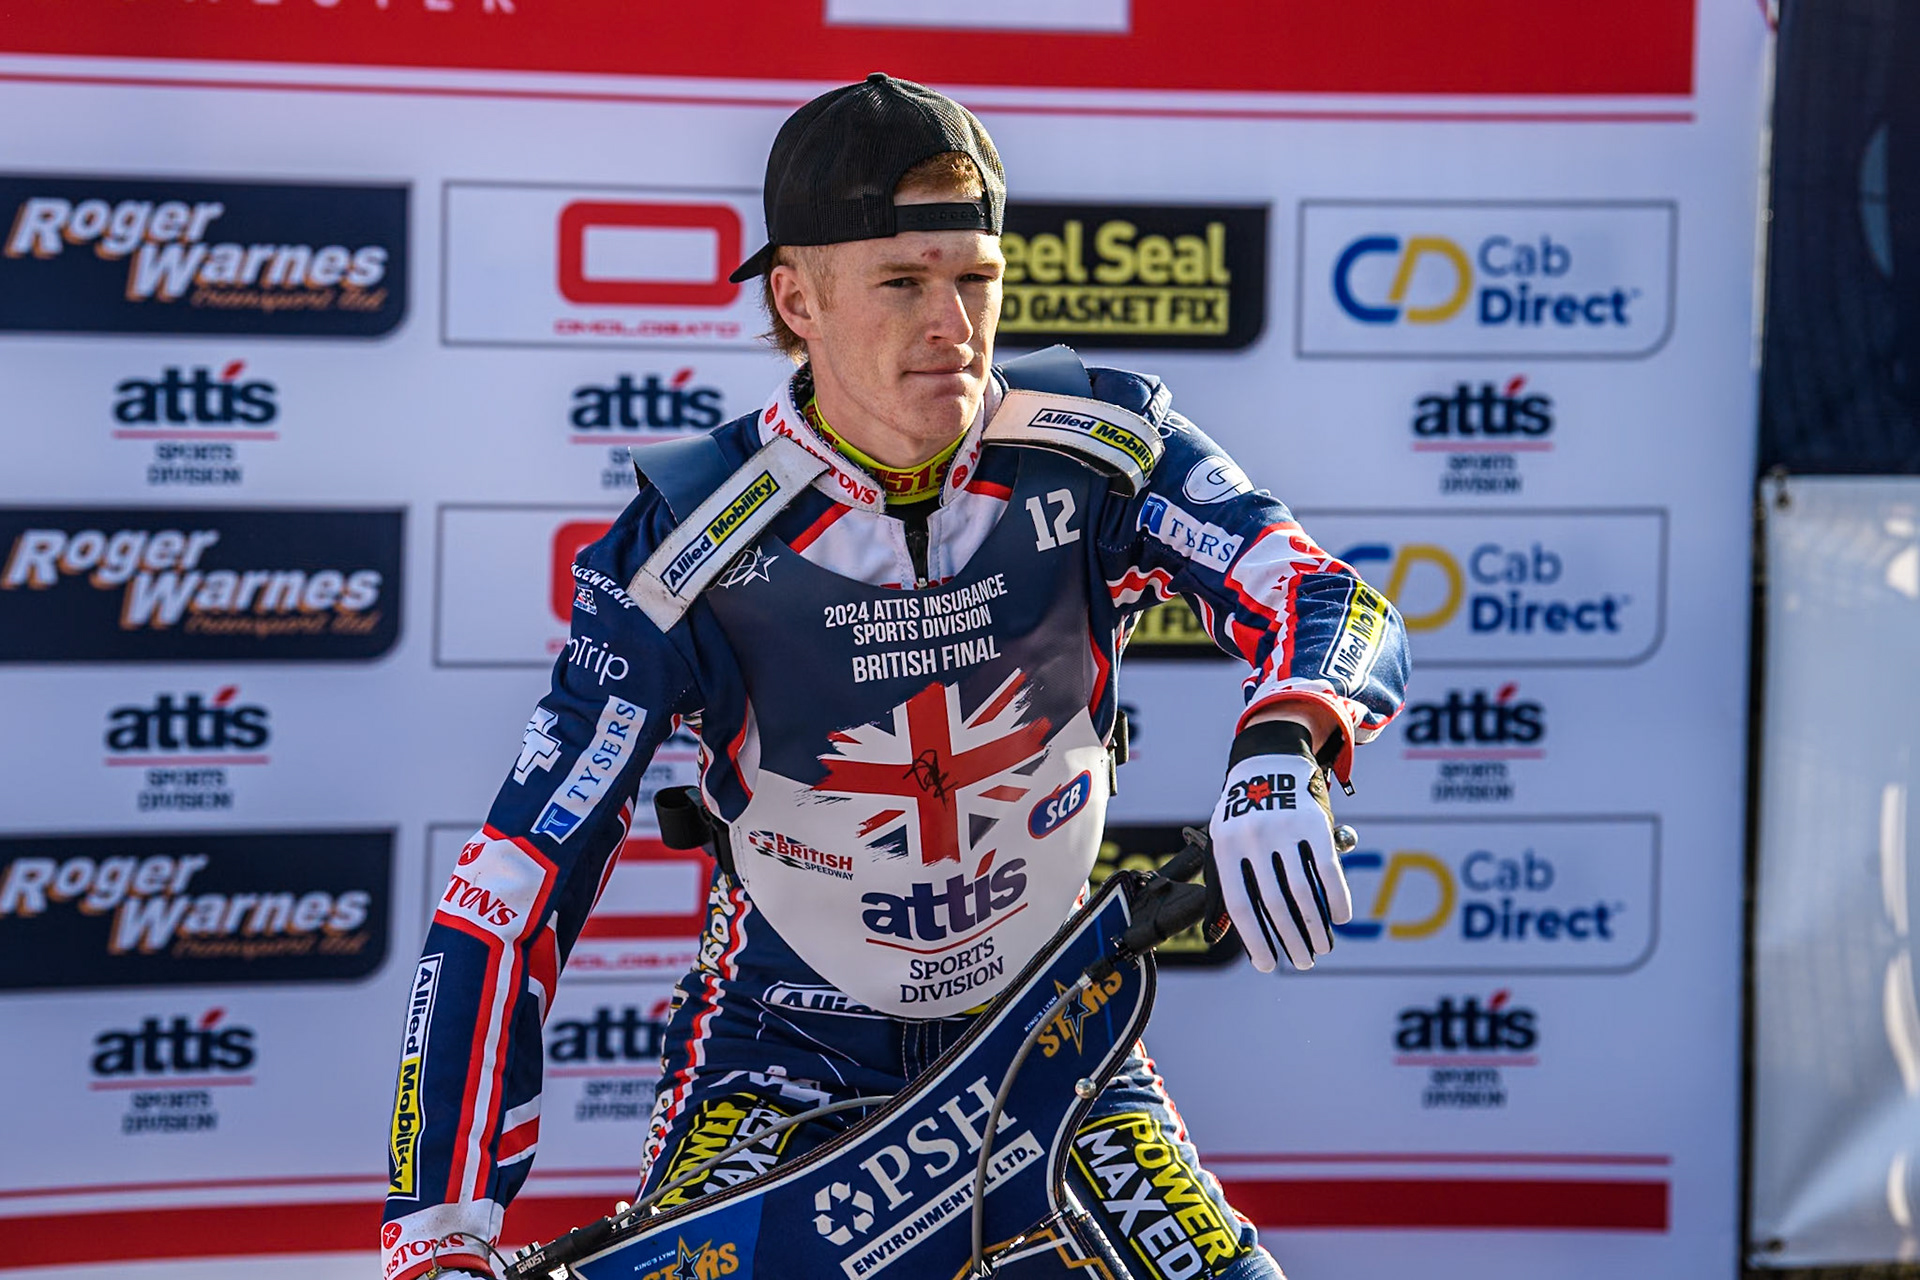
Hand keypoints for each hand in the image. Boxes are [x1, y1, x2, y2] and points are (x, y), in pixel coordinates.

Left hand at [1207, 751, 1351, 971]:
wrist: (1268, 762)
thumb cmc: (1242, 814)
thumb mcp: (1223, 843)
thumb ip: (1223, 885)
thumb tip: (1220, 936)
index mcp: (1226, 847)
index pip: (1240, 905)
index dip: (1255, 940)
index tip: (1269, 966)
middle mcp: (1253, 838)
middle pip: (1274, 902)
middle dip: (1290, 939)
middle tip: (1304, 961)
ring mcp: (1284, 829)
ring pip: (1303, 891)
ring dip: (1314, 926)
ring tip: (1320, 947)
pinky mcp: (1313, 822)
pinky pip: (1327, 869)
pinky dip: (1337, 897)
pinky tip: (1341, 918)